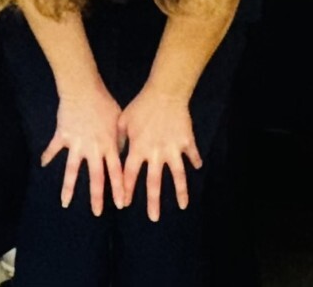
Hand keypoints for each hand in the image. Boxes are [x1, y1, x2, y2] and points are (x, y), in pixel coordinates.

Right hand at [42, 80, 125, 215]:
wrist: (83, 89)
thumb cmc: (104, 103)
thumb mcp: (119, 120)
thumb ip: (121, 138)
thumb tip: (124, 152)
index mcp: (109, 145)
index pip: (116, 172)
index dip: (119, 188)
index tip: (121, 205)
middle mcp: (93, 148)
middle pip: (95, 177)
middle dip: (97, 196)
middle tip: (97, 212)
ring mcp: (75, 144)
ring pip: (71, 170)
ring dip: (68, 188)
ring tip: (65, 203)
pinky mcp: (62, 136)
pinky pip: (53, 149)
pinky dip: (47, 156)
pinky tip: (42, 165)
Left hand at [118, 86, 200, 221]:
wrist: (165, 93)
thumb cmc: (141, 105)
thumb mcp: (123, 120)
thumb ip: (119, 138)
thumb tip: (114, 151)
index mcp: (138, 149)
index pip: (129, 175)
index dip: (126, 190)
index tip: (124, 204)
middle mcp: (156, 153)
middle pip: (154, 183)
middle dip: (153, 202)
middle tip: (154, 218)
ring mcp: (173, 149)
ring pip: (178, 175)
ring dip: (181, 192)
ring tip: (184, 206)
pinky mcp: (186, 142)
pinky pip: (192, 155)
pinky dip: (195, 161)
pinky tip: (198, 168)